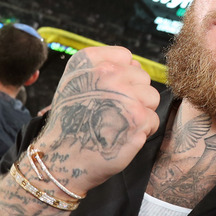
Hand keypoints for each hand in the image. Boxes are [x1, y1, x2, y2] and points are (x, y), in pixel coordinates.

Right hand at [32, 46, 160, 193]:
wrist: (61, 159)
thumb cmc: (70, 123)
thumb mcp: (73, 83)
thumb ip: (102, 68)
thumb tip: (134, 65)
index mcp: (90, 61)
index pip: (126, 56)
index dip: (123, 76)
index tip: (109, 92)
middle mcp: (107, 73)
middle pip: (142, 77)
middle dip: (134, 94)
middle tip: (113, 112)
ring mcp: (124, 95)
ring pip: (152, 97)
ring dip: (141, 112)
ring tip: (119, 123)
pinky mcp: (138, 118)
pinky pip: (153, 119)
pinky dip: (143, 131)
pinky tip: (123, 136)